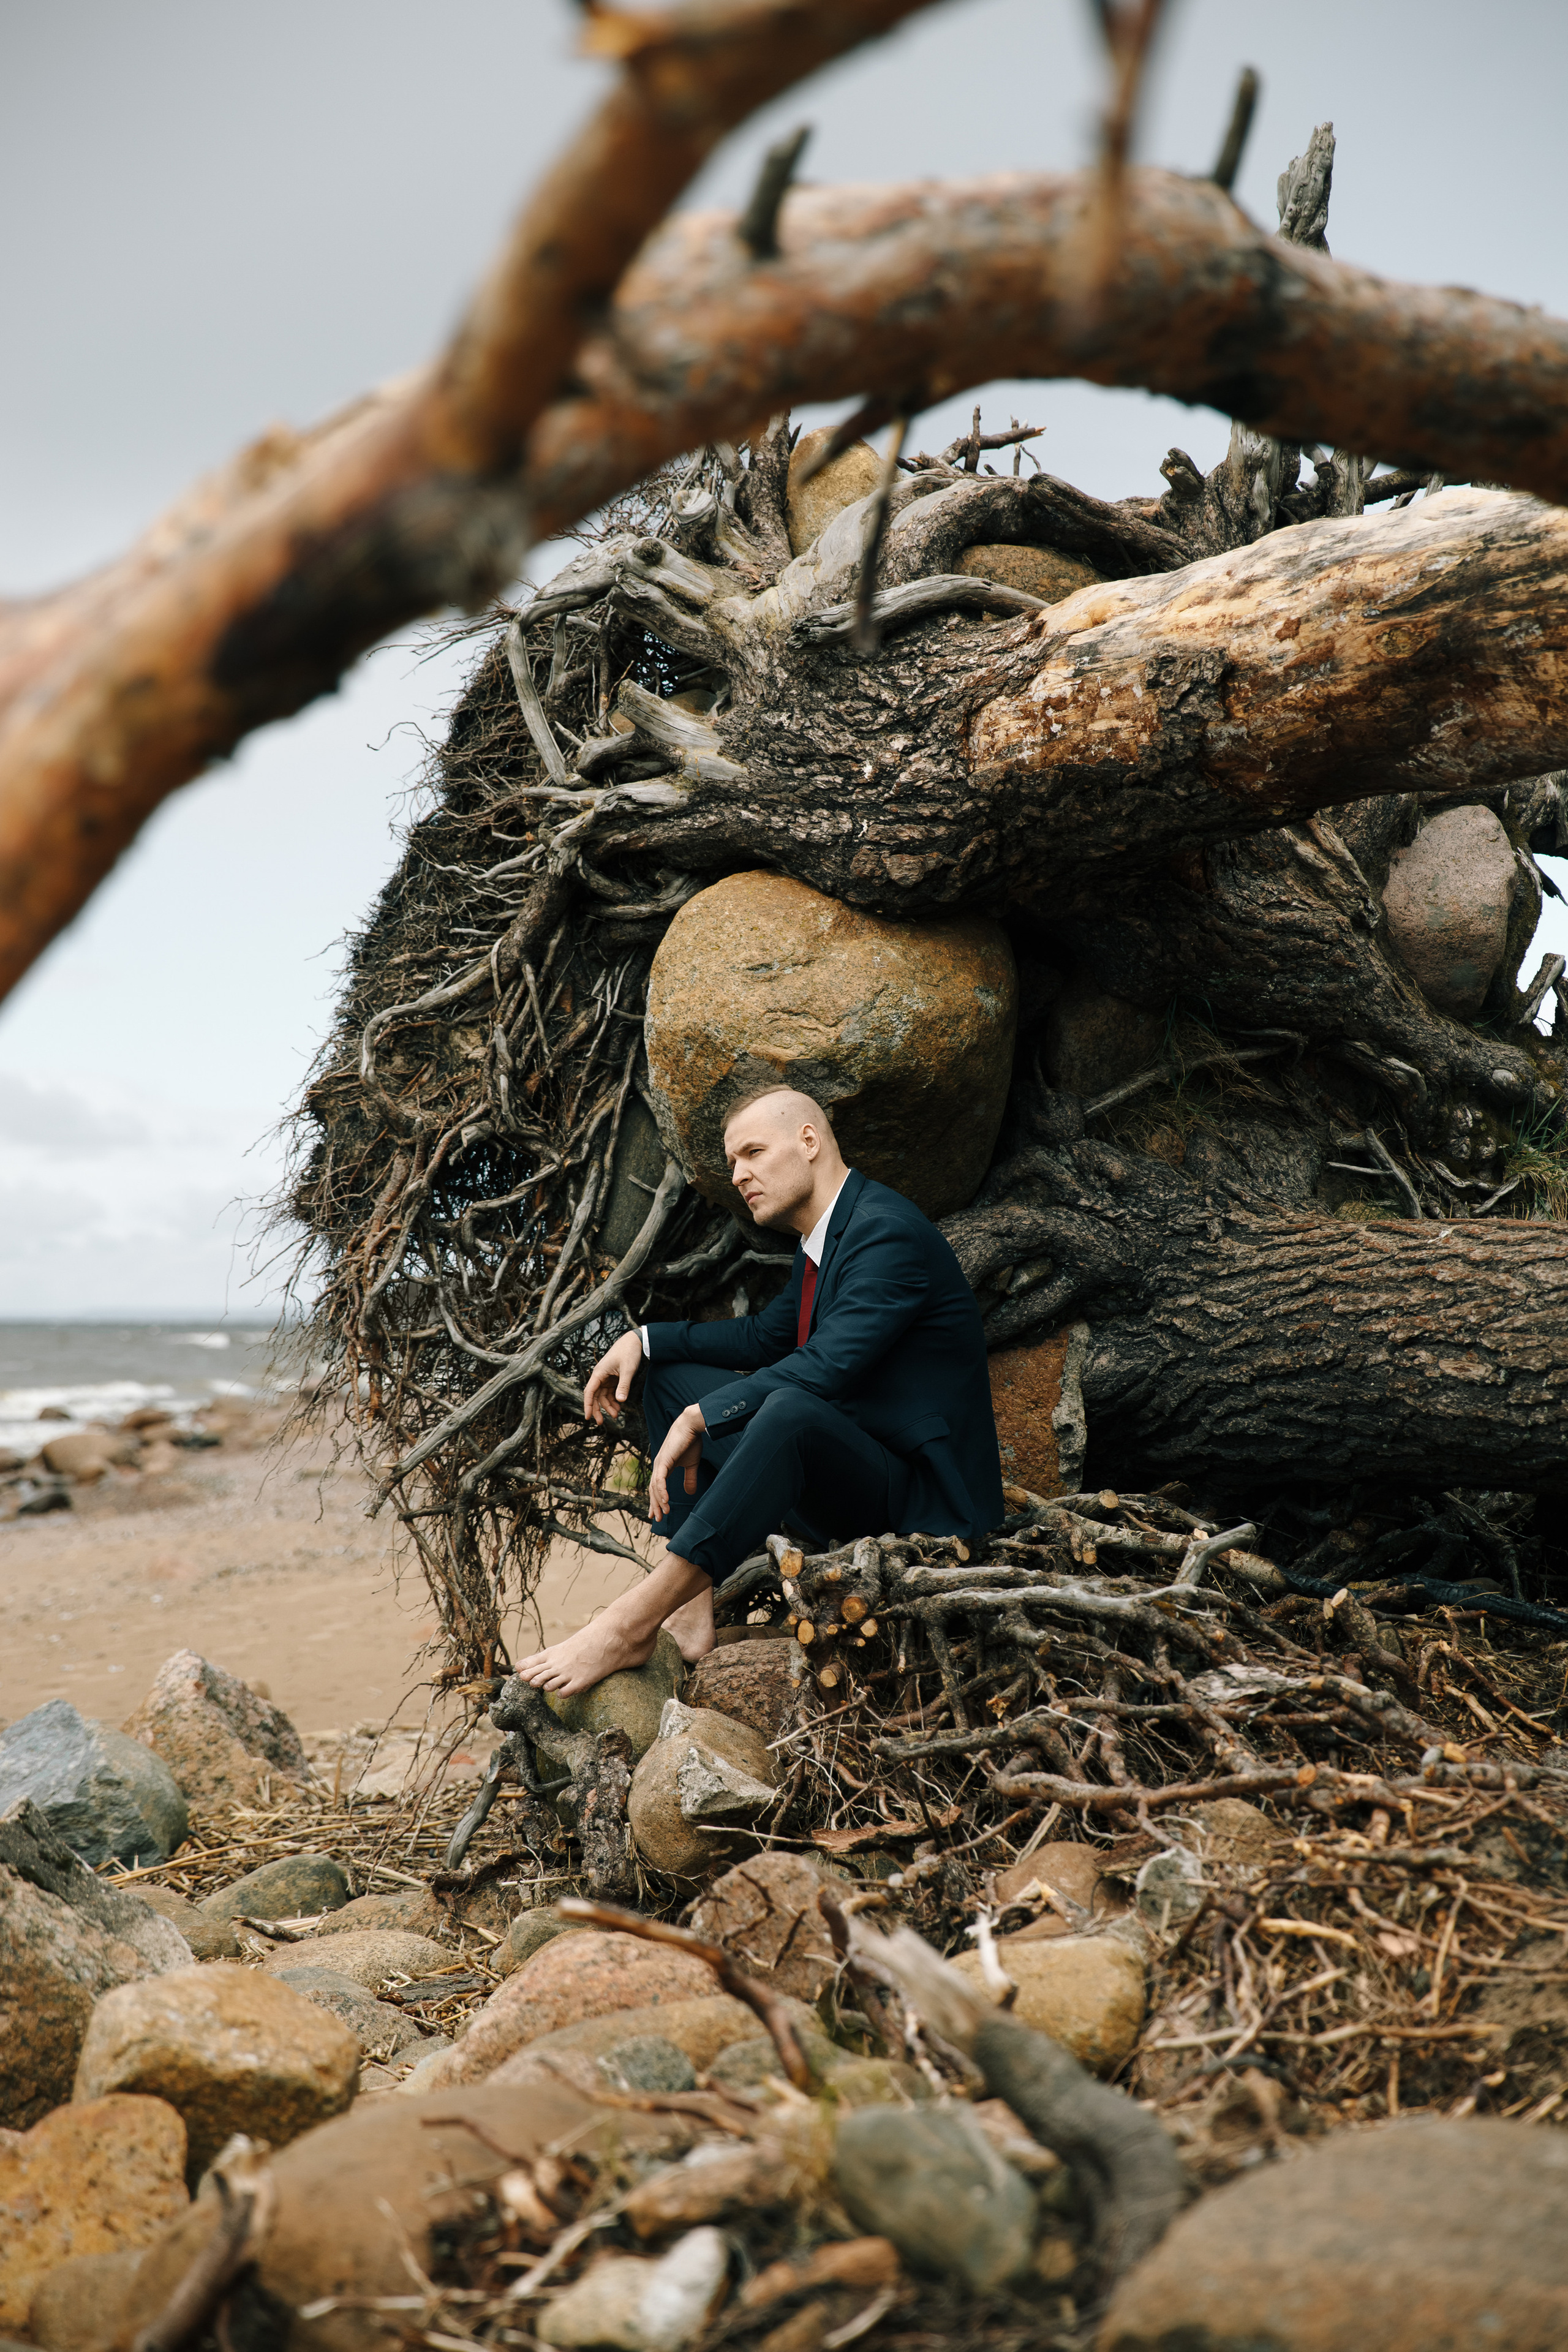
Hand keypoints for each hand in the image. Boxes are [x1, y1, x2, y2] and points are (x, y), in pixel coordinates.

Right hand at [583, 1329, 643, 1424]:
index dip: (587, 1405)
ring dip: (608, 1406)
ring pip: (603, 1395)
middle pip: (595, 1396)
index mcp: (599, 1373)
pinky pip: (610, 1392)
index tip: (587, 1417)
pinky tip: (619, 1406)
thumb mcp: (628, 1370)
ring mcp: (606, 1377)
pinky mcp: (613, 1378)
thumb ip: (623, 1385)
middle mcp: (600, 1376)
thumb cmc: (629, 1352)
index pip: (589, 1392)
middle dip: (597, 1409)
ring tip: (616, 1415)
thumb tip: (620, 1401)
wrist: (635, 1341)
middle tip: (601, 1423)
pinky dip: (614, 1400)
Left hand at [650, 1403, 704, 1519]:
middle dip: (655, 1505)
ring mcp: (660, 1463)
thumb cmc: (691, 1441)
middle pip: (653, 1490)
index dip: (656, 1501)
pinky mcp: (664, 1461)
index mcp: (664, 1467)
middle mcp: (658, 1466)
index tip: (656, 1514)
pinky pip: (660, 1480)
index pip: (656, 1487)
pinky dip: (661, 1491)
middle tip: (657, 1519)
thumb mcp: (691, 1464)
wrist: (691, 1425)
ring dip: (658, 1501)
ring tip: (663, 1513)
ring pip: (655, 1487)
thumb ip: (689, 1478)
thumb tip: (689, 1493)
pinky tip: (665, 1501)